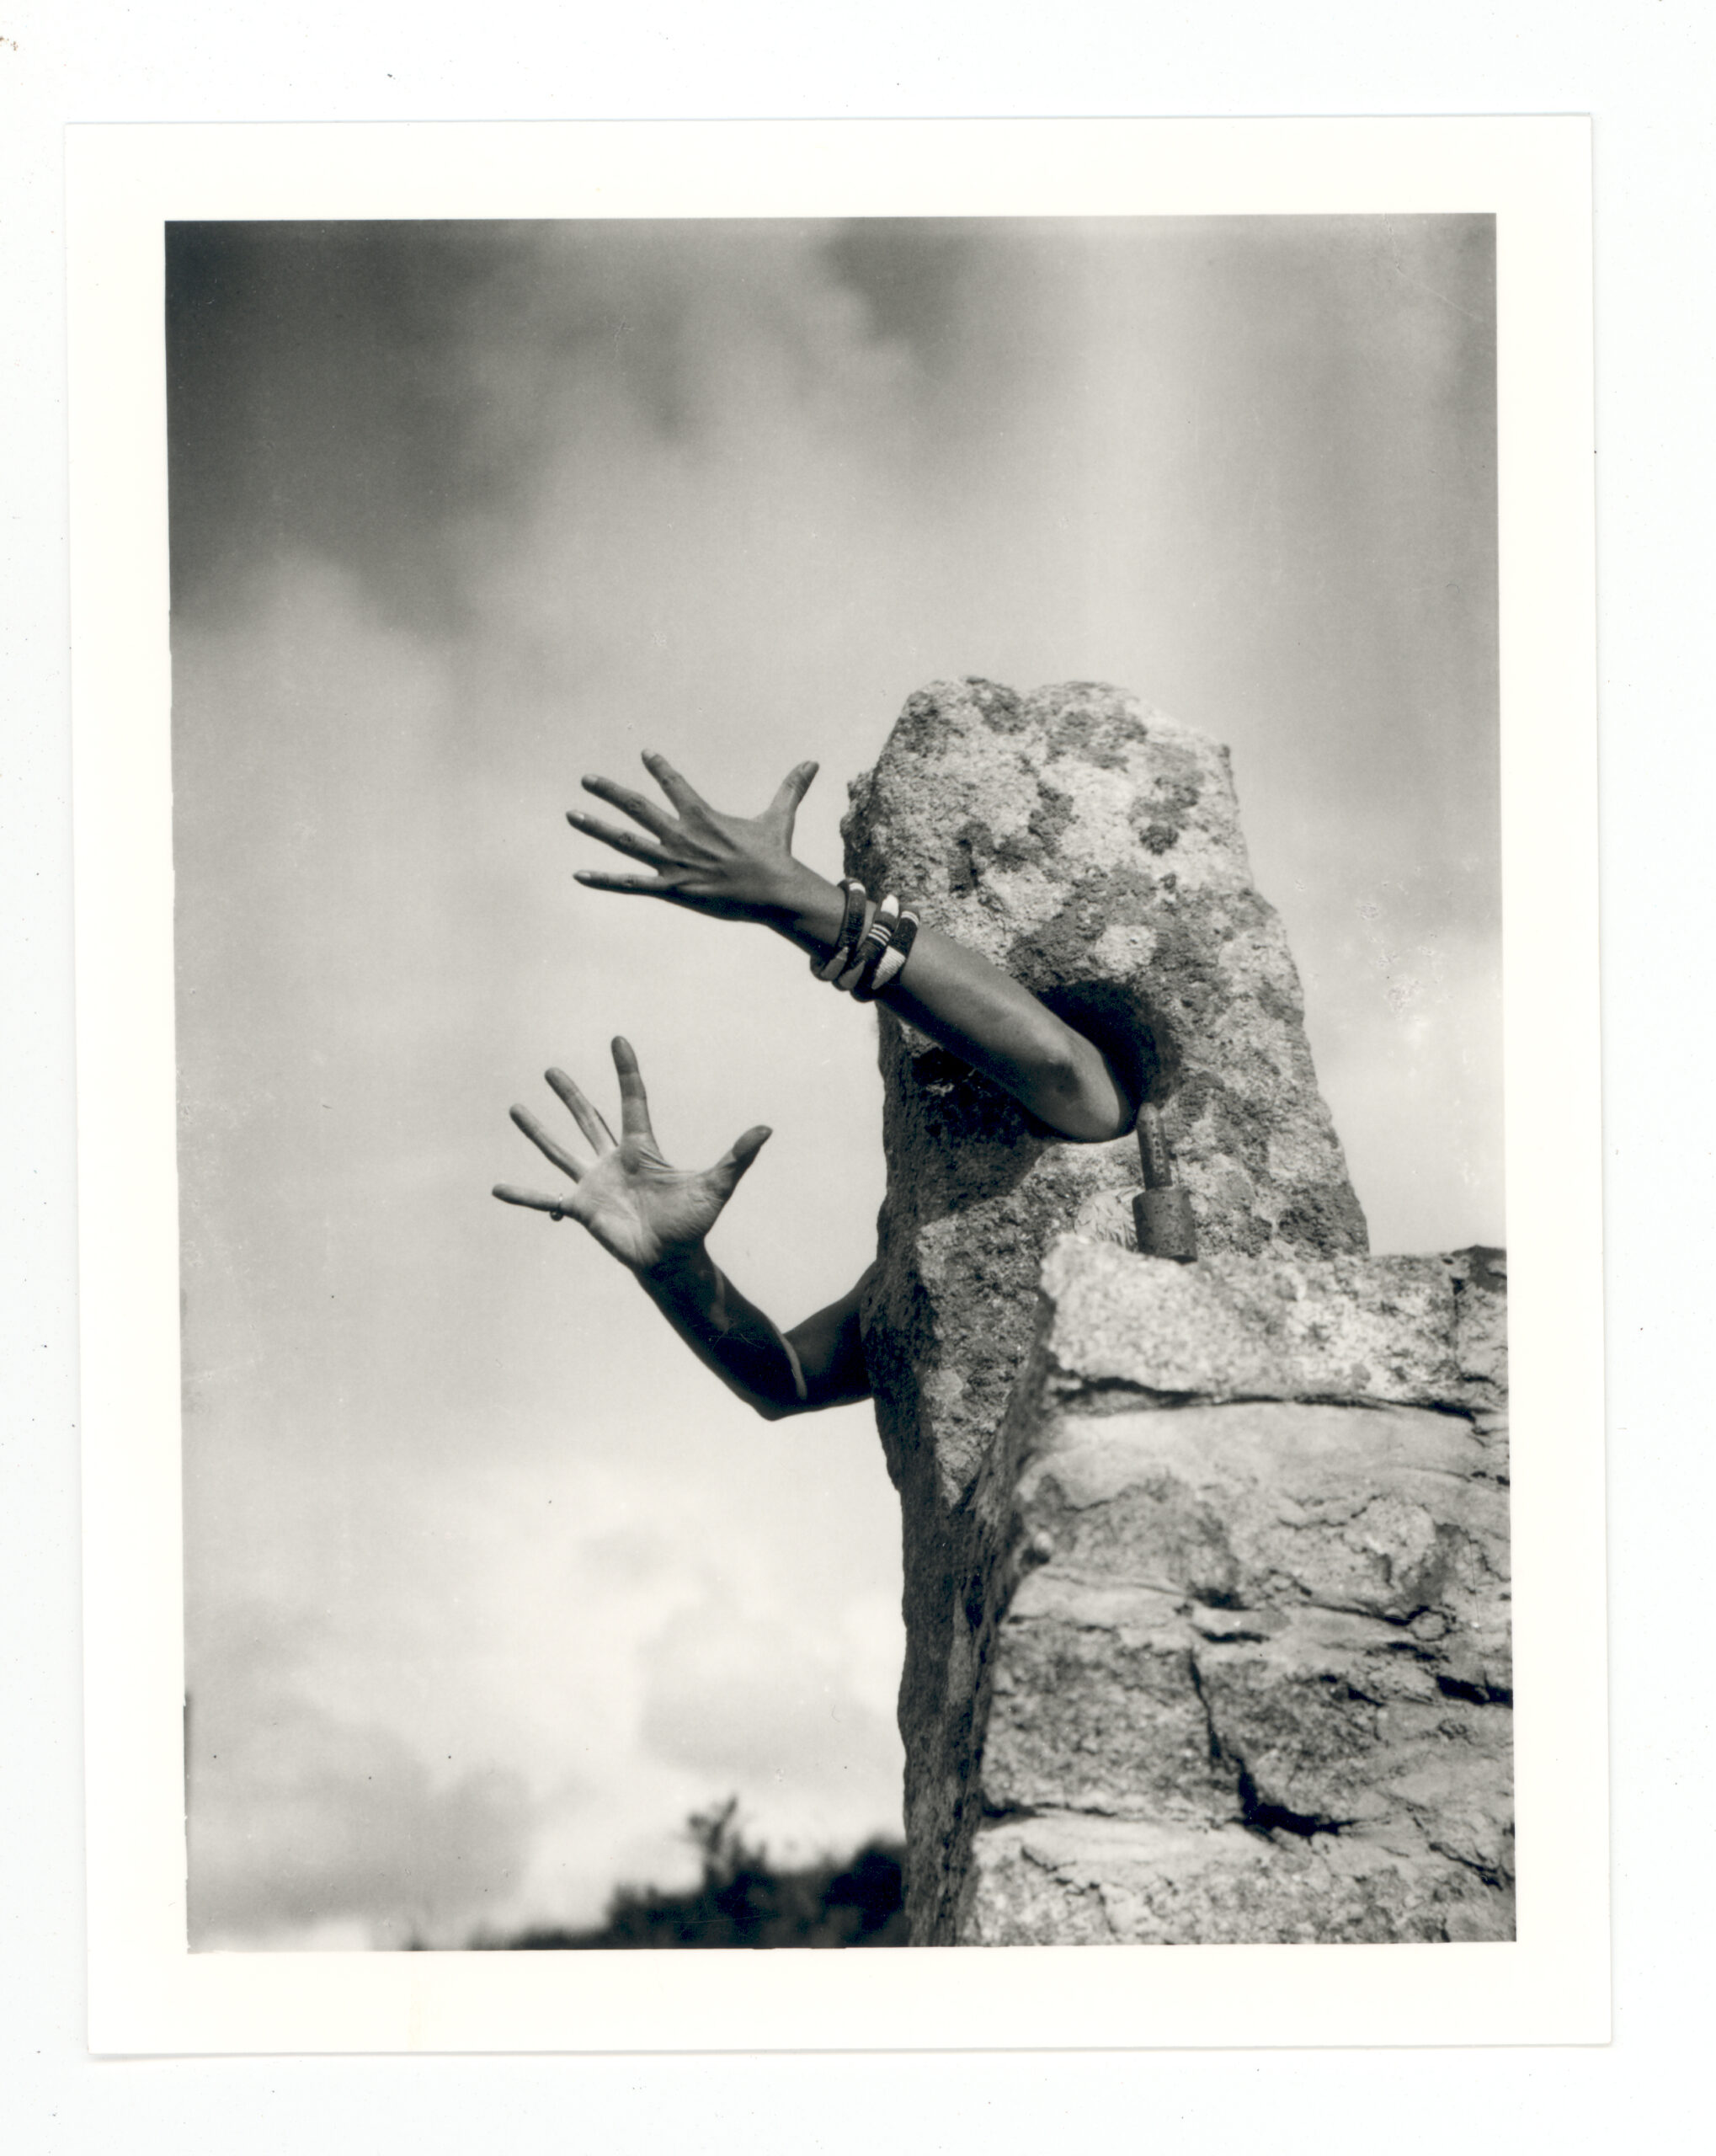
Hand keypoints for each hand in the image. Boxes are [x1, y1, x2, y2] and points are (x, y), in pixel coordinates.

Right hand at [492, 1037, 770, 1272]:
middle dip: (569, 1095)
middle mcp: (613, 1160)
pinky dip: (522, 1195)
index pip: (632, 1100)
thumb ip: (737, 1157)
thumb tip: (766, 1129)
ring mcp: (593, 1183)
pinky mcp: (581, 1208)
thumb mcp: (716, 1185)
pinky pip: (545, 1198)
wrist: (673, 1260)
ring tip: (515, 1108)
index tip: (617, 1039)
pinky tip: (497, 1188)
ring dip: (538, 1130)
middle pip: (587, 1119)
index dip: (626, 1071)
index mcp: (641, 1147)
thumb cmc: (694, 1223)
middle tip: (551, 1070)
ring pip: (560, 1150)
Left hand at [566, 752, 818, 921]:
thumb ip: (791, 788)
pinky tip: (578, 875)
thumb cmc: (776, 856)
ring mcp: (673, 862)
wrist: (775, 892)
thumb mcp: (779, 818)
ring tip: (571, 814)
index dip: (659, 767)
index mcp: (702, 816)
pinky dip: (603, 881)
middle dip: (610, 792)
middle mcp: (682, 835)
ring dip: (596, 827)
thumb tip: (813, 761)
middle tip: (586, 779)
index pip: (674, 784)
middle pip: (637, 807)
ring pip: (625, 842)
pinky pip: (630, 885)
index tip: (645, 754)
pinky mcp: (671, 889)